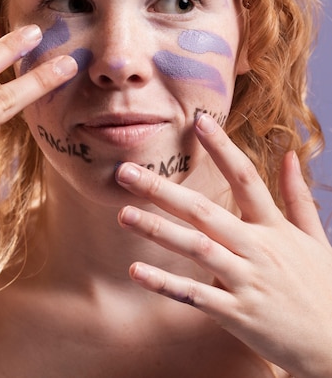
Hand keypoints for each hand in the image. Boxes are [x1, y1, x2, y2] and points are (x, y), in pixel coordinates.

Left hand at [115, 113, 331, 377]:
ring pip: (195, 247)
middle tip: (125, 172)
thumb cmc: (323, 288)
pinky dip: (165, 283)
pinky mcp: (237, 313)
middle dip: (161, 190)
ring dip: (156, 229)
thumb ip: (298, 195)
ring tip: (123, 214)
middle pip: (204, 210)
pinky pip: (195, 294)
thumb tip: (290, 154)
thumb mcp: (316, 237)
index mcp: (274, 227)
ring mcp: (246, 280)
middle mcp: (257, 248)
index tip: (199, 120)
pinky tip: (136, 271)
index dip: (223, 147)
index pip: (246, 177)